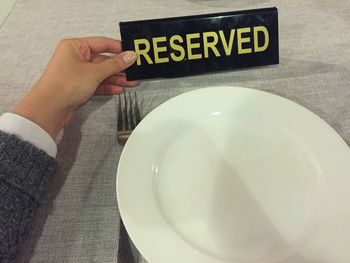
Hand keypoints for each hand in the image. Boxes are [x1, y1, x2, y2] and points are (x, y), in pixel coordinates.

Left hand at [12, 37, 137, 138]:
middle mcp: (75, 58)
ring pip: (101, 73)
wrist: (50, 109)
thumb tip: (129, 56)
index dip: (118, 48)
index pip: (102, 43)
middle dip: (119, 67)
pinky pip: (97, 84)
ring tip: (131, 82)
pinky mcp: (78, 87)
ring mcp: (77, 73)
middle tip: (134, 70)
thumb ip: (114, 64)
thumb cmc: (62, 86)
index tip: (132, 53)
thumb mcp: (94, 72)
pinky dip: (108, 87)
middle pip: (103, 60)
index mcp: (75, 47)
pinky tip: (118, 89)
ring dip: (116, 79)